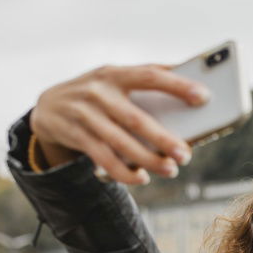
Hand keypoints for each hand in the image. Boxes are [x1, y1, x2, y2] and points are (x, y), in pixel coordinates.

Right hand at [30, 64, 209, 184]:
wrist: (48, 107)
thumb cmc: (97, 93)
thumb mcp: (114, 78)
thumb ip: (145, 77)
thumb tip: (189, 75)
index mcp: (114, 74)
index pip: (149, 76)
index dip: (177, 85)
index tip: (203, 96)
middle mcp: (98, 93)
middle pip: (136, 119)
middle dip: (163, 139)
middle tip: (185, 154)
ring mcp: (85, 116)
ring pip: (121, 144)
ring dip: (148, 160)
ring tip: (171, 170)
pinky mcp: (76, 136)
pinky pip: (104, 159)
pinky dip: (124, 172)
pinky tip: (142, 178)